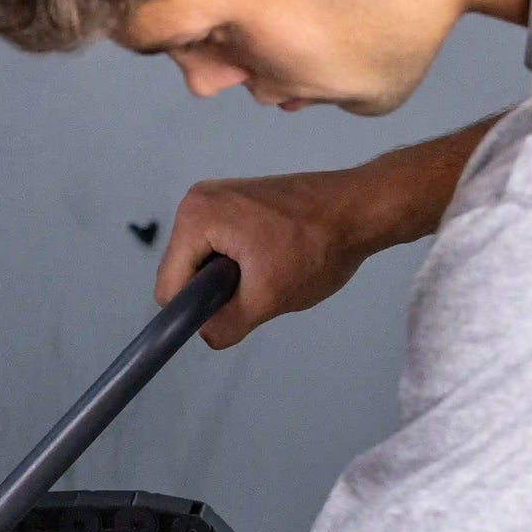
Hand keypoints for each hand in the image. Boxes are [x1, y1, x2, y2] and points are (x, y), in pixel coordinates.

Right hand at [155, 169, 375, 348]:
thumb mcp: (267, 300)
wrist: (362, 209)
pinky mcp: (234, 202)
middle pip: (183, 274)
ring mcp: (216, 197)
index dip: (196, 310)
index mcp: (195, 217)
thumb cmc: (318, 247)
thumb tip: (206, 334)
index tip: (233, 309)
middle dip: (214, 292)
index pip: (169, 287)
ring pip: (200, 264)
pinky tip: (269, 260)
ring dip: (228, 280)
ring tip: (267, 272)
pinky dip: (238, 264)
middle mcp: (196, 201)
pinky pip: (217, 248)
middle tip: (258, 287)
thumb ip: (224, 325)